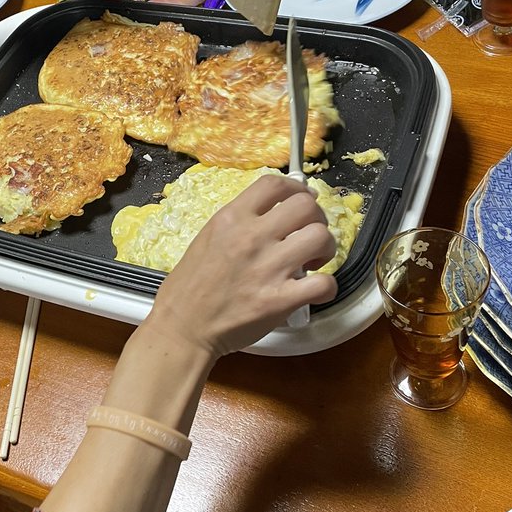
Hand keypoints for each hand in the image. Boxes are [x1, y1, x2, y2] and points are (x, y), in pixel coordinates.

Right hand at [150, 174, 337, 358]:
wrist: (183, 327)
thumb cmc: (189, 286)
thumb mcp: (208, 238)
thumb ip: (239, 223)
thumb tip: (271, 214)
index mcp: (232, 218)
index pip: (274, 184)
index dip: (296, 187)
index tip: (301, 198)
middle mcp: (252, 237)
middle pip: (306, 205)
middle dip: (316, 217)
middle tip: (309, 233)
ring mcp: (268, 268)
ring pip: (321, 237)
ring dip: (325, 248)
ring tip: (313, 261)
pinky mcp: (280, 300)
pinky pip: (324, 283)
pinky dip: (328, 286)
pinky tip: (317, 289)